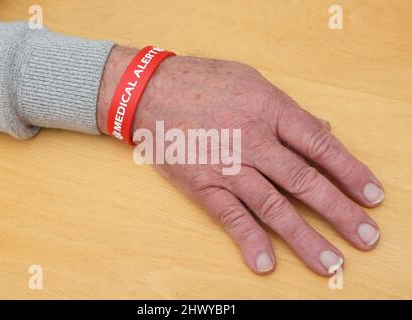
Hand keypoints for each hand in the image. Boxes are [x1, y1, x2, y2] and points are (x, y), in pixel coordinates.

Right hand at [97, 46, 383, 275]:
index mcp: (270, 110)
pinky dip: (249, 241)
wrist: (148, 92)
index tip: (372, 195)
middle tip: (366, 236)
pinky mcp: (202, 185)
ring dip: (304, 237)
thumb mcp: (252, 81)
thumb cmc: (203, 82)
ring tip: (330, 263)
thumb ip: (288, 109)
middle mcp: (253, 141)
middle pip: (304, 181)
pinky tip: (266, 263)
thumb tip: (323, 129)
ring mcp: (228, 166)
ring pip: (273, 206)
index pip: (320, 144)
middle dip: (339, 211)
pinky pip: (230, 217)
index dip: (350, 171)